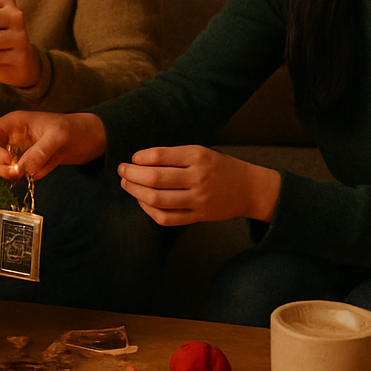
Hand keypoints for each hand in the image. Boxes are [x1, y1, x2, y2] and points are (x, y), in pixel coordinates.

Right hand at [0, 111, 107, 180]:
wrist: (91, 138)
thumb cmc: (74, 128)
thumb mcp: (57, 137)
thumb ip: (39, 152)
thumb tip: (22, 170)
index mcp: (13, 123)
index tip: (10, 161)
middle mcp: (13, 137)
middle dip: (4, 168)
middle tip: (20, 173)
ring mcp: (21, 151)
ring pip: (5, 168)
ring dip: (18, 174)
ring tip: (39, 168)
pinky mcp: (30, 163)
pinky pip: (23, 174)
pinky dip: (32, 176)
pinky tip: (49, 166)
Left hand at [117, 146, 281, 225]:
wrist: (248, 188)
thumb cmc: (219, 167)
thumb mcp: (200, 152)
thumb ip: (173, 156)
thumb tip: (138, 160)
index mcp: (198, 157)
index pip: (159, 156)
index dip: (139, 158)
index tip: (132, 158)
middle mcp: (198, 178)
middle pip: (155, 179)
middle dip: (131, 175)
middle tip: (121, 170)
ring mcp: (198, 200)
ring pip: (157, 200)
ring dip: (136, 192)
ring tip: (127, 184)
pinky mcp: (198, 216)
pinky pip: (167, 218)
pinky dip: (149, 210)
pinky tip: (143, 200)